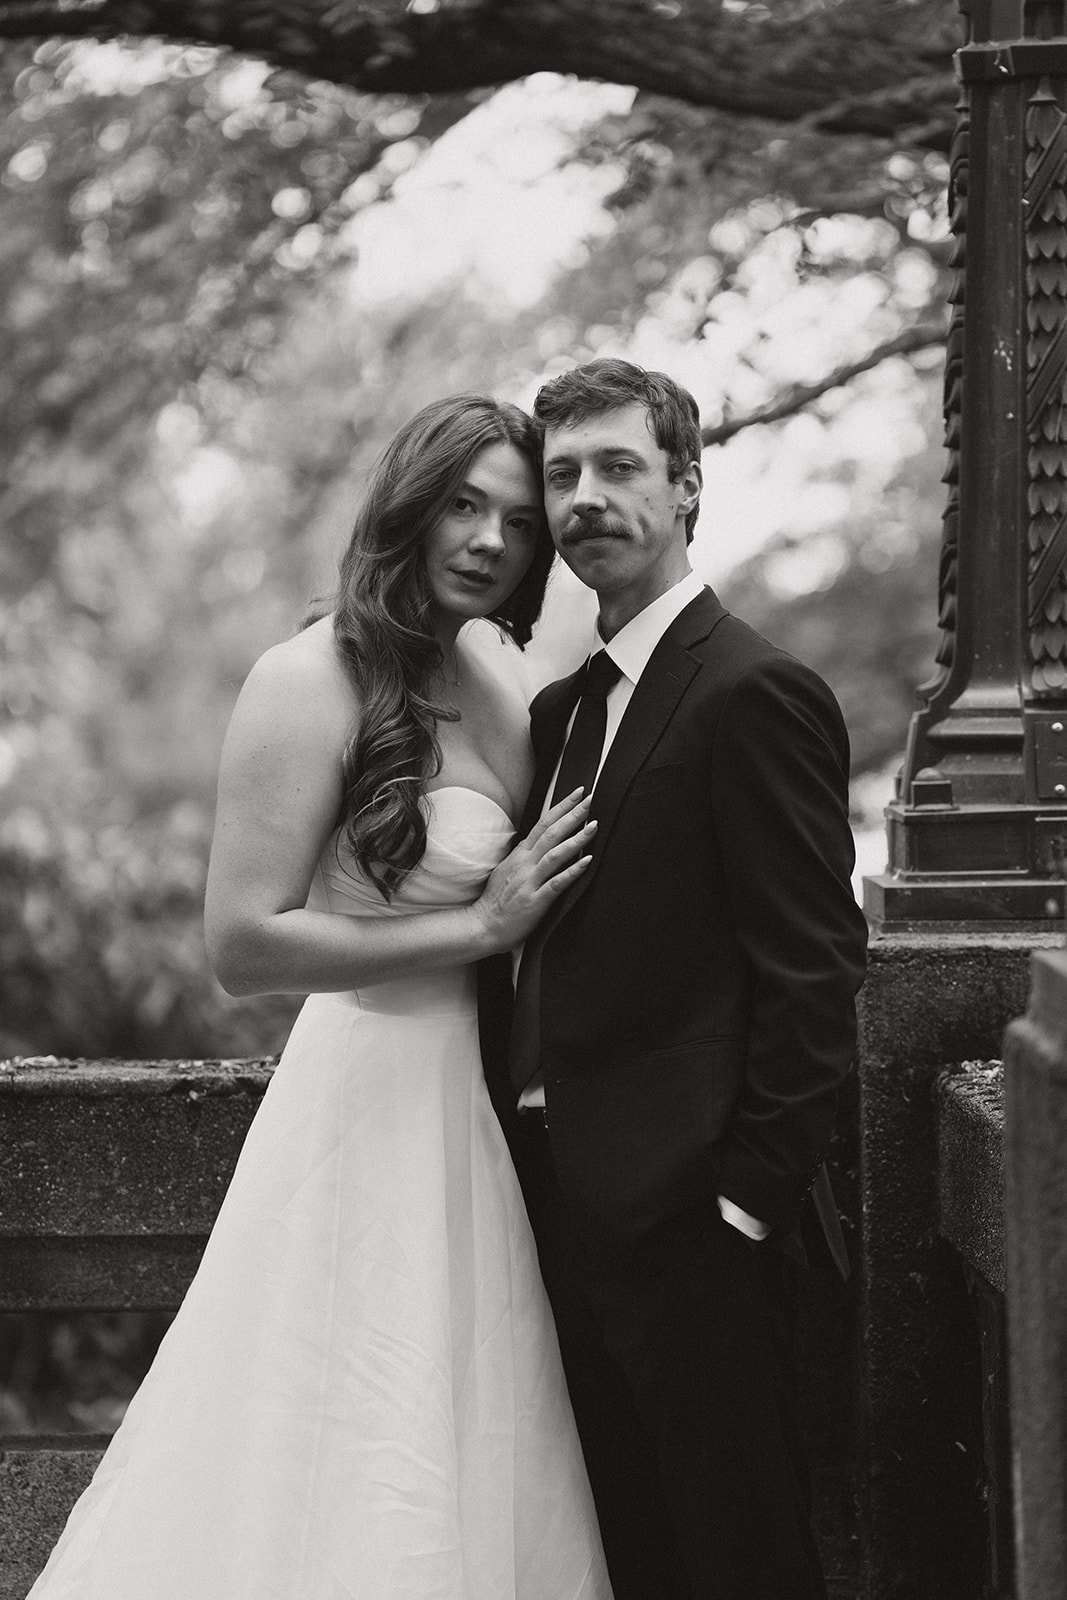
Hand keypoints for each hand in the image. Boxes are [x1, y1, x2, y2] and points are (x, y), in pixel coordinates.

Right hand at [470, 788, 595, 950]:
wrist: (484, 925)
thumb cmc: (497, 900)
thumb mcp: (508, 869)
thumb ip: (524, 856)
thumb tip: (539, 843)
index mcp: (520, 855)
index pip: (543, 824)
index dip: (561, 808)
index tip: (577, 794)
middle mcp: (525, 864)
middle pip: (551, 833)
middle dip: (572, 815)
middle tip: (590, 800)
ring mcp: (530, 881)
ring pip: (555, 855)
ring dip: (576, 839)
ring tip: (593, 827)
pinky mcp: (535, 900)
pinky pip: (557, 883)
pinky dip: (572, 871)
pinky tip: (588, 862)